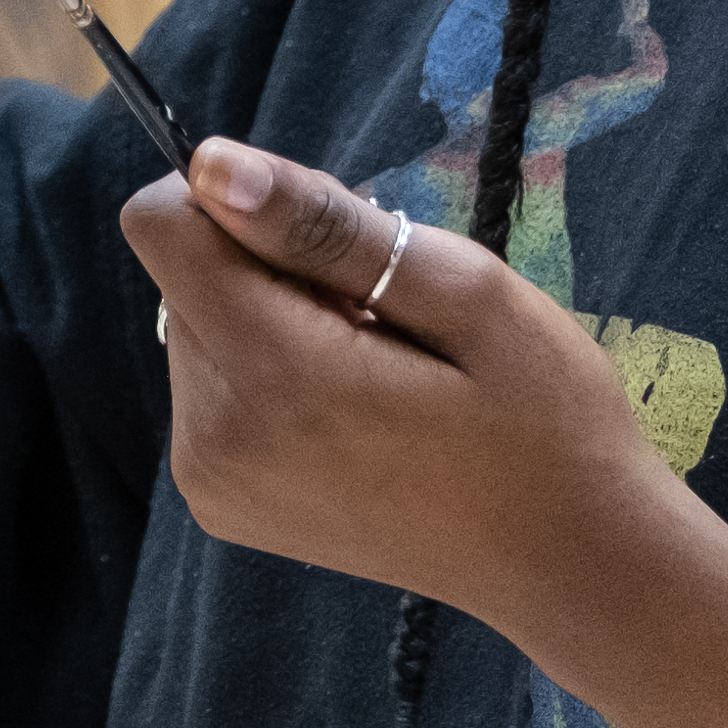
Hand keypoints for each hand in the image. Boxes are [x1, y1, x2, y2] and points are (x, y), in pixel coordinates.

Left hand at [121, 138, 667, 637]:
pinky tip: (356, 409)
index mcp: (274, 373)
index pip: (162, 224)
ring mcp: (211, 480)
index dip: (239, 201)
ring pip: (196, 329)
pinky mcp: (220, 504)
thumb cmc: (544, 421)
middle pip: (183, 277)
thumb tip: (208, 163)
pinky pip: (210, 391)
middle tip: (384, 314)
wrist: (565, 563)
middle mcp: (214, 434)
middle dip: (271, 267)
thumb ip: (323, 225)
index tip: (335, 238)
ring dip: (274, 322)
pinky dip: (270, 376)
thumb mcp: (466, 294)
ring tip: (379, 368)